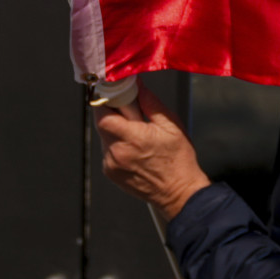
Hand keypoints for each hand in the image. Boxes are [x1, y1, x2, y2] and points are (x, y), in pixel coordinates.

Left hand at [95, 88, 208, 219]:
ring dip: (115, 130)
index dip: (107, 101)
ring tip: (137, 136)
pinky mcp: (110, 172)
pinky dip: (116, 144)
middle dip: (113, 113)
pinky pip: (107, 150)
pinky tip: (135, 149)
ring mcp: (111, 164)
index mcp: (133, 138)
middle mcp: (117, 152)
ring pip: (104, 136)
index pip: (102, 113)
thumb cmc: (178, 161)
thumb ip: (151, 103)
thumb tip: (138, 85)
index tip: (117, 95)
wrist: (178, 193)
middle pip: (101, 123)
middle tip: (131, 114)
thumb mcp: (171, 126)